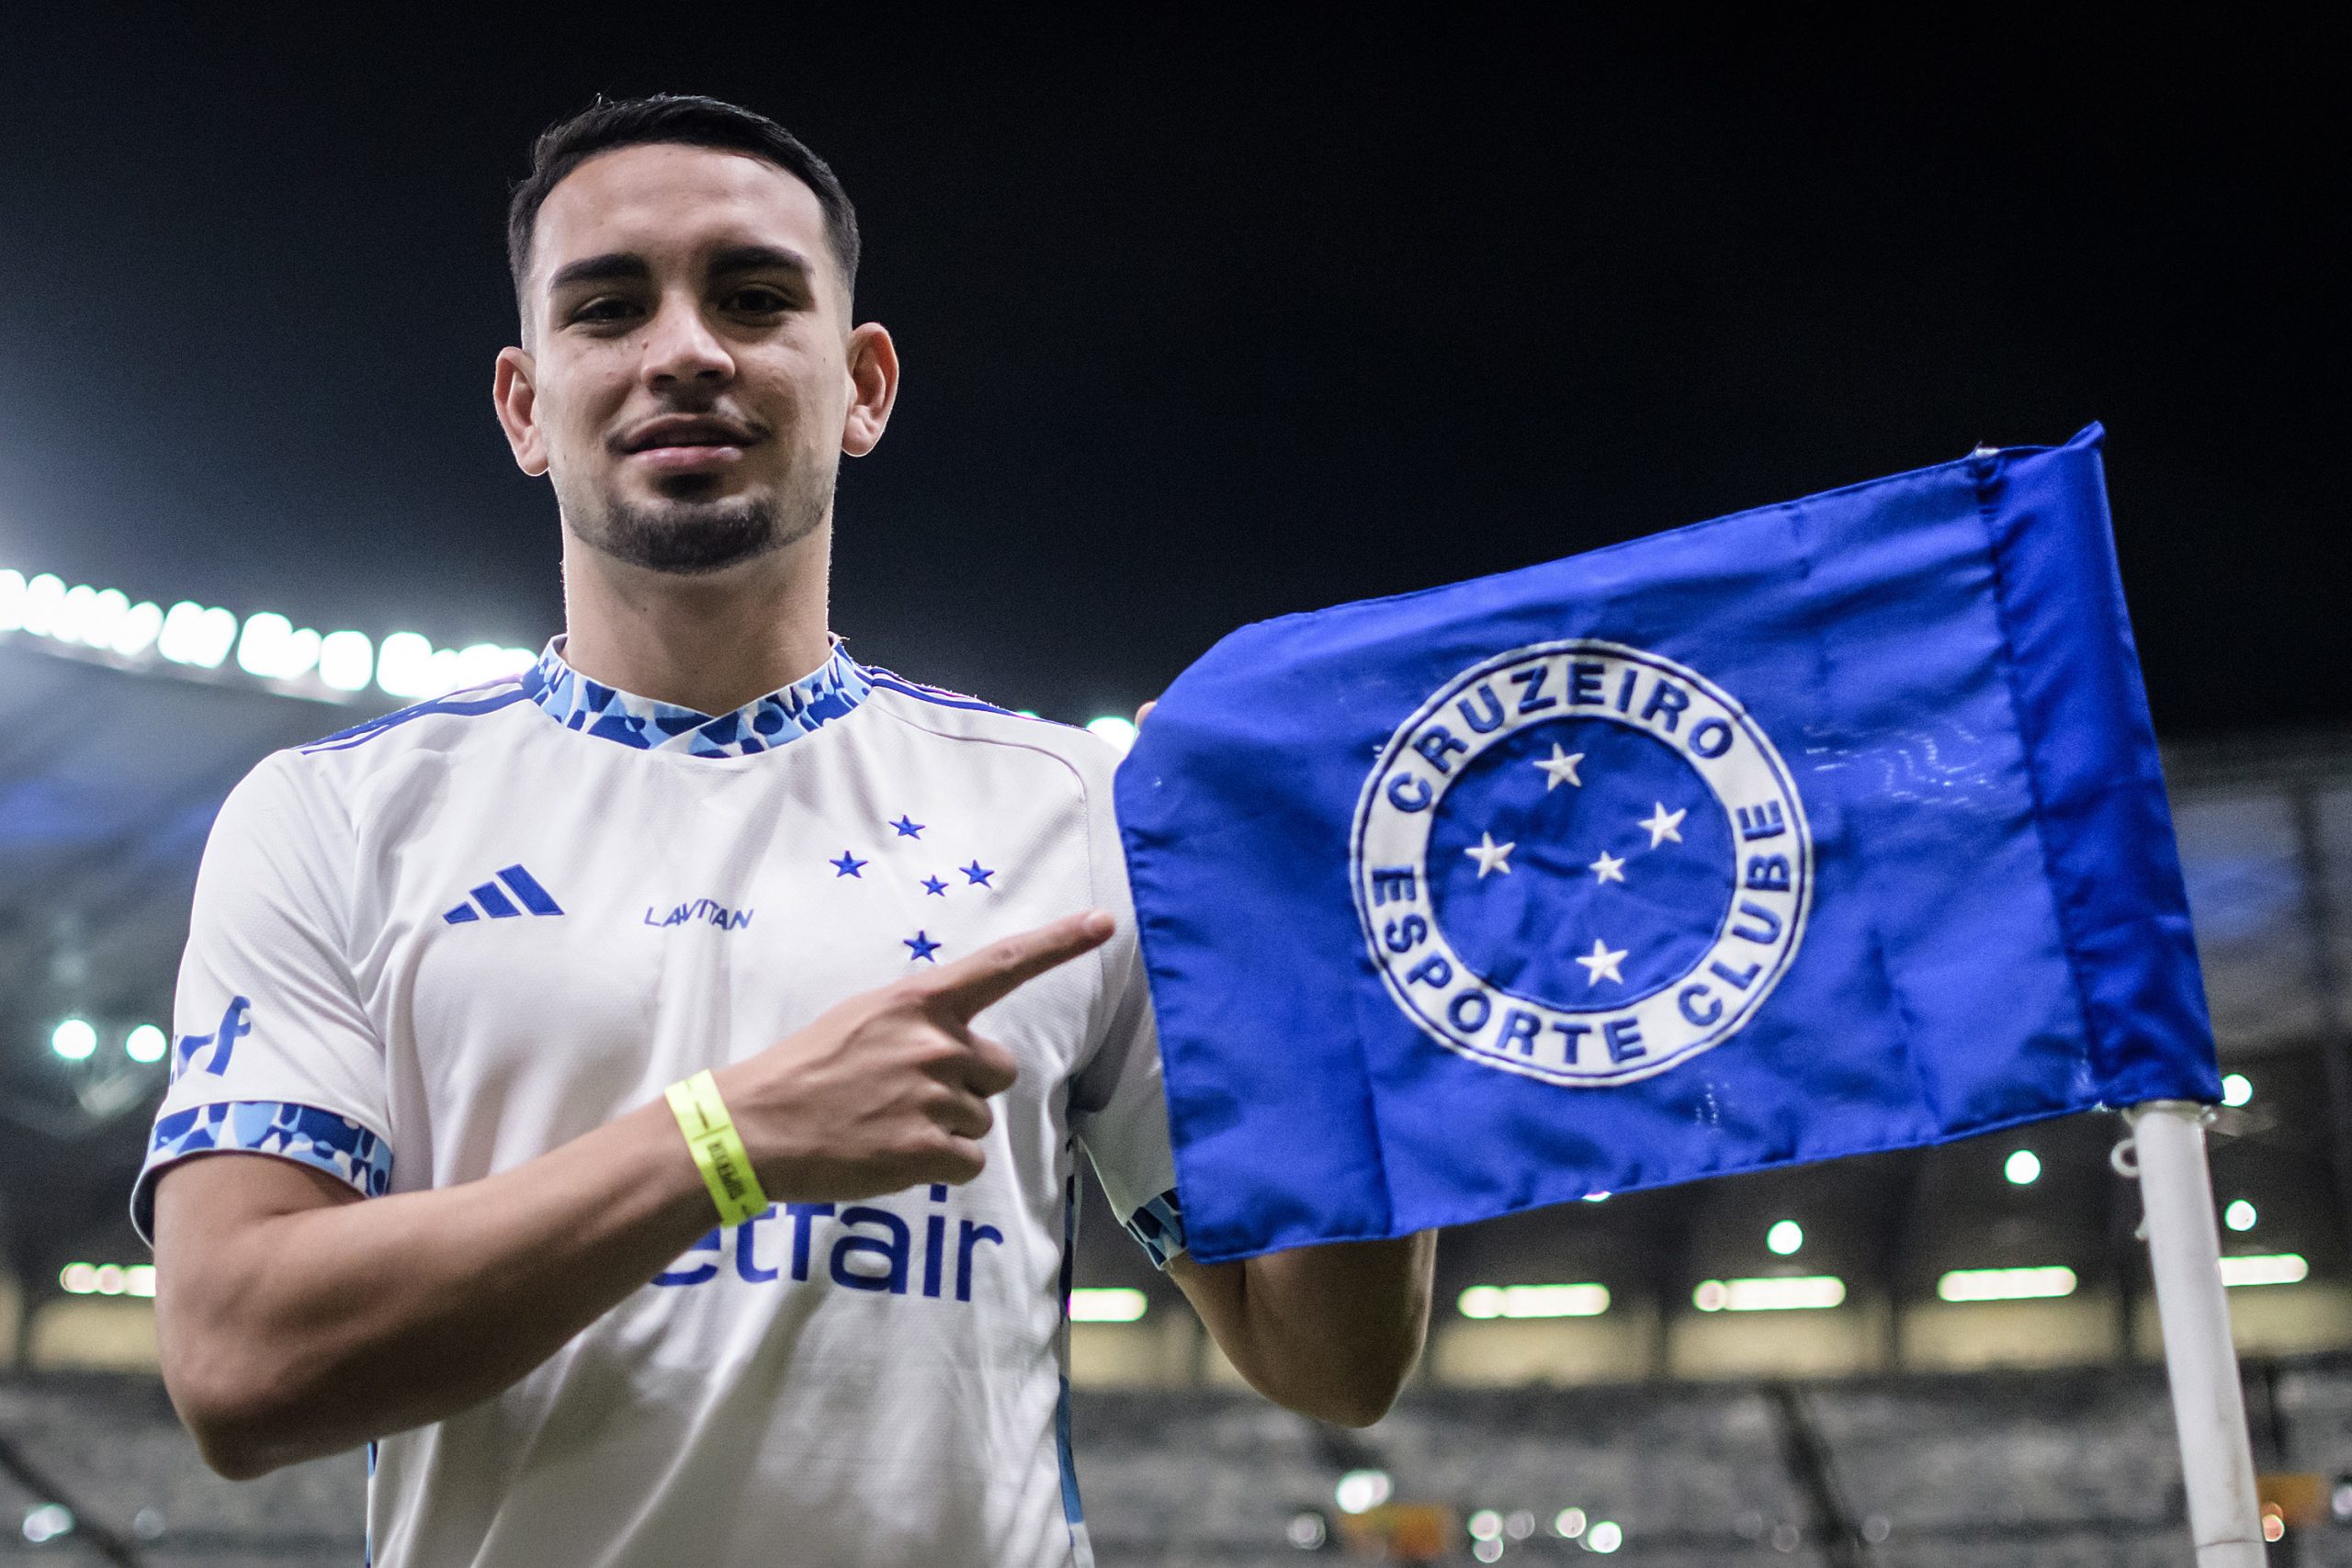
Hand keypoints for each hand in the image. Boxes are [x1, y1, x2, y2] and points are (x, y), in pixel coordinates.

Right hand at [714, 910, 1113, 1200]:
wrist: (756, 1126)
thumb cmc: (808, 1070)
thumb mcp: (864, 1018)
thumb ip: (921, 1022)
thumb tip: (963, 1047)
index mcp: (920, 1001)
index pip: (1003, 965)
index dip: (1059, 943)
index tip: (1105, 923)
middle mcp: (937, 1043)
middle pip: (999, 1071)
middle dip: (967, 1087)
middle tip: (905, 1096)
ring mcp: (934, 1096)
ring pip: (979, 1120)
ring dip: (945, 1130)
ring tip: (886, 1124)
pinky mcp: (927, 1149)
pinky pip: (968, 1162)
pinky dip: (938, 1167)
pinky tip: (892, 1154)